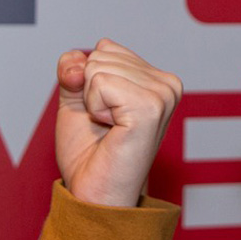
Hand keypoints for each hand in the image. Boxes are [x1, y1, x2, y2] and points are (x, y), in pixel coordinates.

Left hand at [54, 39, 182, 206]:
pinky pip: (99, 82)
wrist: (94, 192)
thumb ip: (73, 69)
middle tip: (105, 125)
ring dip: (91, 102)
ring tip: (109, 129)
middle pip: (100, 54)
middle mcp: (167, 84)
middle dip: (89, 91)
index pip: (105, 47)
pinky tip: (111, 130)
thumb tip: (76, 65)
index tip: (103, 113)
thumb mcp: (76, 98)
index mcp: (158, 79)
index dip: (88, 80)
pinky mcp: (150, 108)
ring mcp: (163, 95)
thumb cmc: (90, 152)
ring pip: (97, 67)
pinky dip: (94, 108)